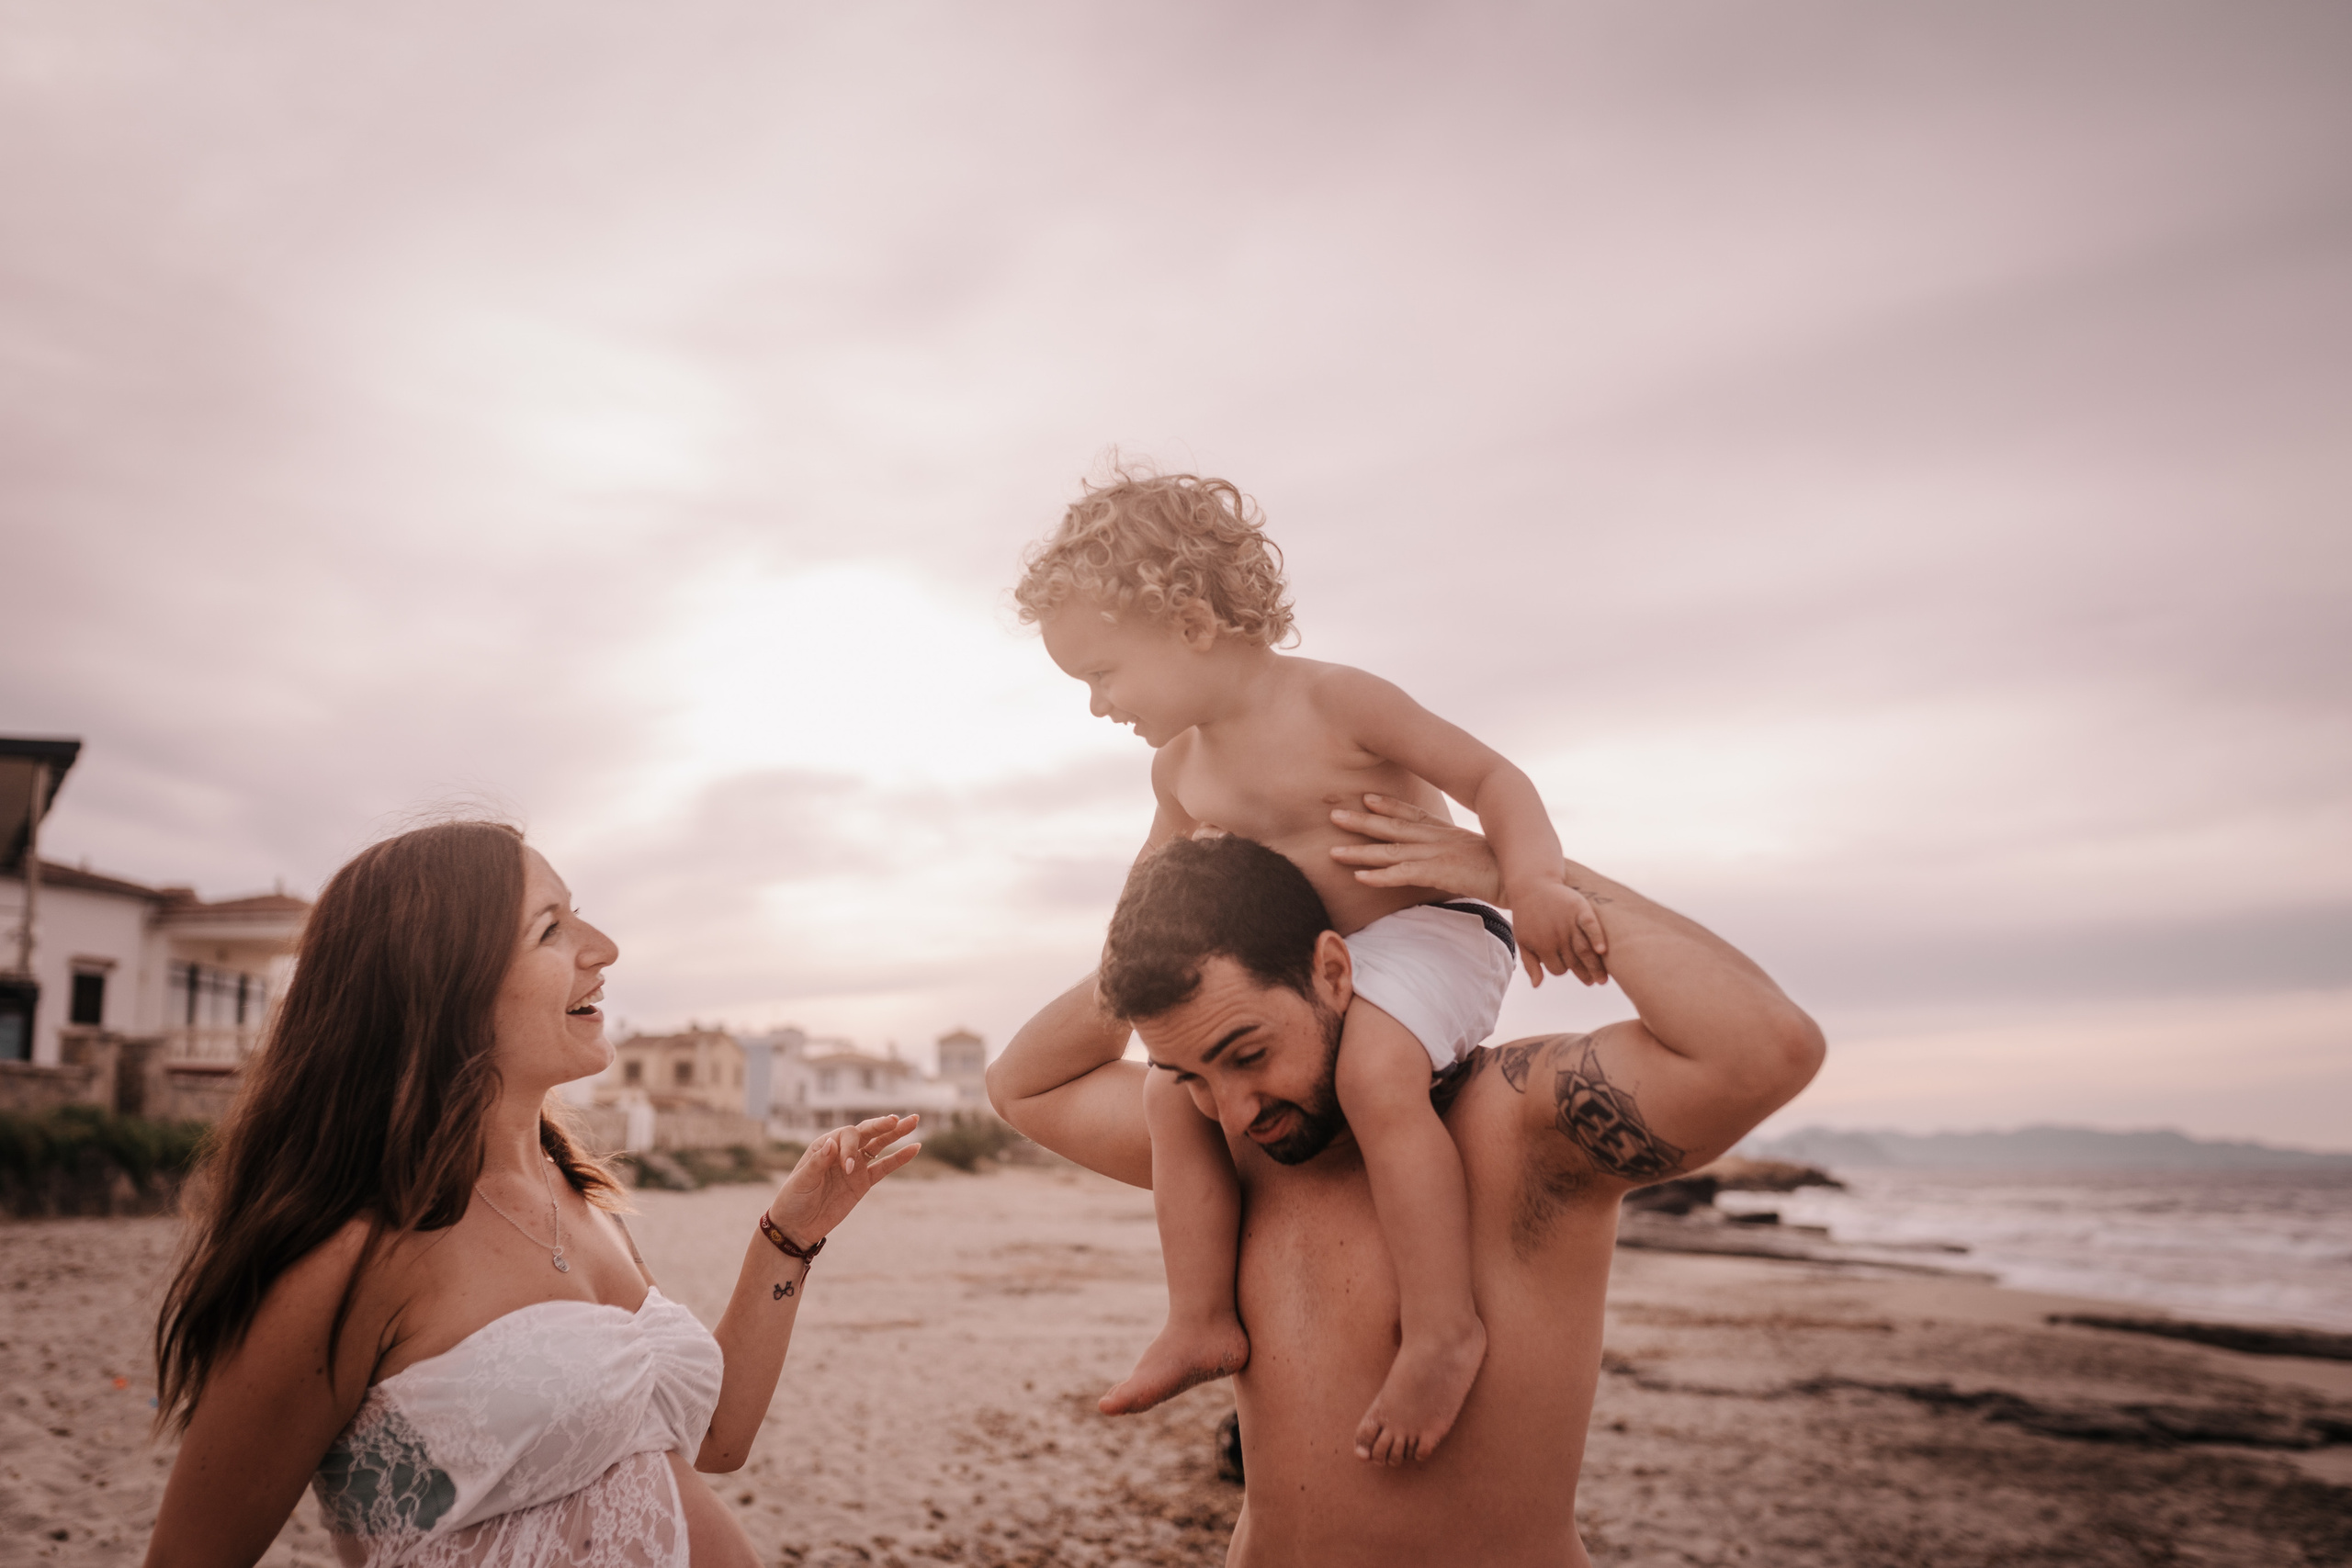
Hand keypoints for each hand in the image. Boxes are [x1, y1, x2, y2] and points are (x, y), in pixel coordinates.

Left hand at [766, 1113, 919, 1244]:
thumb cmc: (793, 1200)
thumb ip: (818, 1163)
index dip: (850, 1148)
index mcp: (825, 1146)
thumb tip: (832, 1143)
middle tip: (897, 1119)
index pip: (847, 1136)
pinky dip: (899, 1158)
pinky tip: (915, 1147)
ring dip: (896, 1134)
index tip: (846, 1168)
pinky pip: (884, 1168)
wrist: (796, 1227)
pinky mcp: (863, 1183)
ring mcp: (854, 1167)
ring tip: (914, 1120)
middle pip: (866, 1132)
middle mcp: (842, 1152)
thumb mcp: (802, 1181)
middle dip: (882, 1125)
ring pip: (879, 1145)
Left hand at [1327, 793, 1503, 901]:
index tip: (1367, 798)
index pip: (1414, 815)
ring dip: (1360, 851)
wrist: (1530, 877)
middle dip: (1362, 821)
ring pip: (1391, 850)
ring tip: (1332, 851)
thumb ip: (1464, 858)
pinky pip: (1404, 874)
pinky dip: (1380, 876)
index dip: (1389, 806)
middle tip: (1332, 813)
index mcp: (1449, 833)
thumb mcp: (1482, 858)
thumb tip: (1459, 865)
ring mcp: (1438, 854)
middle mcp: (1439, 839)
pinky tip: (1359, 878)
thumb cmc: (1511, 869)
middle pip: (1393, 827)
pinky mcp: (1441, 873)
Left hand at [1505, 879, 1608, 987]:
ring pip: (1584, 950)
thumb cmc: (1527, 914)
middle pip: (1575, 962)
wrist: (1532, 883)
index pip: (1558, 969)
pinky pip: (1590, 926)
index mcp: (1542, 946)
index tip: (1573, 970)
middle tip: (1598, 982)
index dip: (1565, 970)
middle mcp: (1556, 937)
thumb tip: (1537, 985)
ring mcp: (1568, 923)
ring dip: (1595, 966)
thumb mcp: (1523, 940)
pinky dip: (1597, 938)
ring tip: (1603, 979)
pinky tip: (1602, 950)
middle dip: (1586, 975)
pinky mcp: (1580, 909)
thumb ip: (1530, 963)